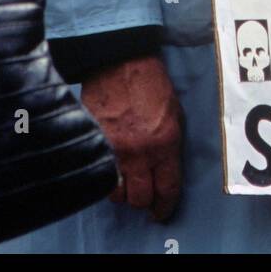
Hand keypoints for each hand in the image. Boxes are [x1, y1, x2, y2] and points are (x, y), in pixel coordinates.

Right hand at [81, 56, 183, 221]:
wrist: (120, 60)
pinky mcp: (95, 143)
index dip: (165, 206)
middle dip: (144, 201)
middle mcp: (141, 152)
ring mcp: (115, 150)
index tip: (162, 211)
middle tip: (145, 196)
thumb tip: (167, 169)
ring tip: (127, 180)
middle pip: (141, 198)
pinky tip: (112, 170)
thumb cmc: (151, 83)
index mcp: (165, 143)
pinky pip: (100, 176)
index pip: (167, 189)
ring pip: (118, 194)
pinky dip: (106, 179)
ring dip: (123, 191)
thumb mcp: (175, 112)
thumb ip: (172, 144)